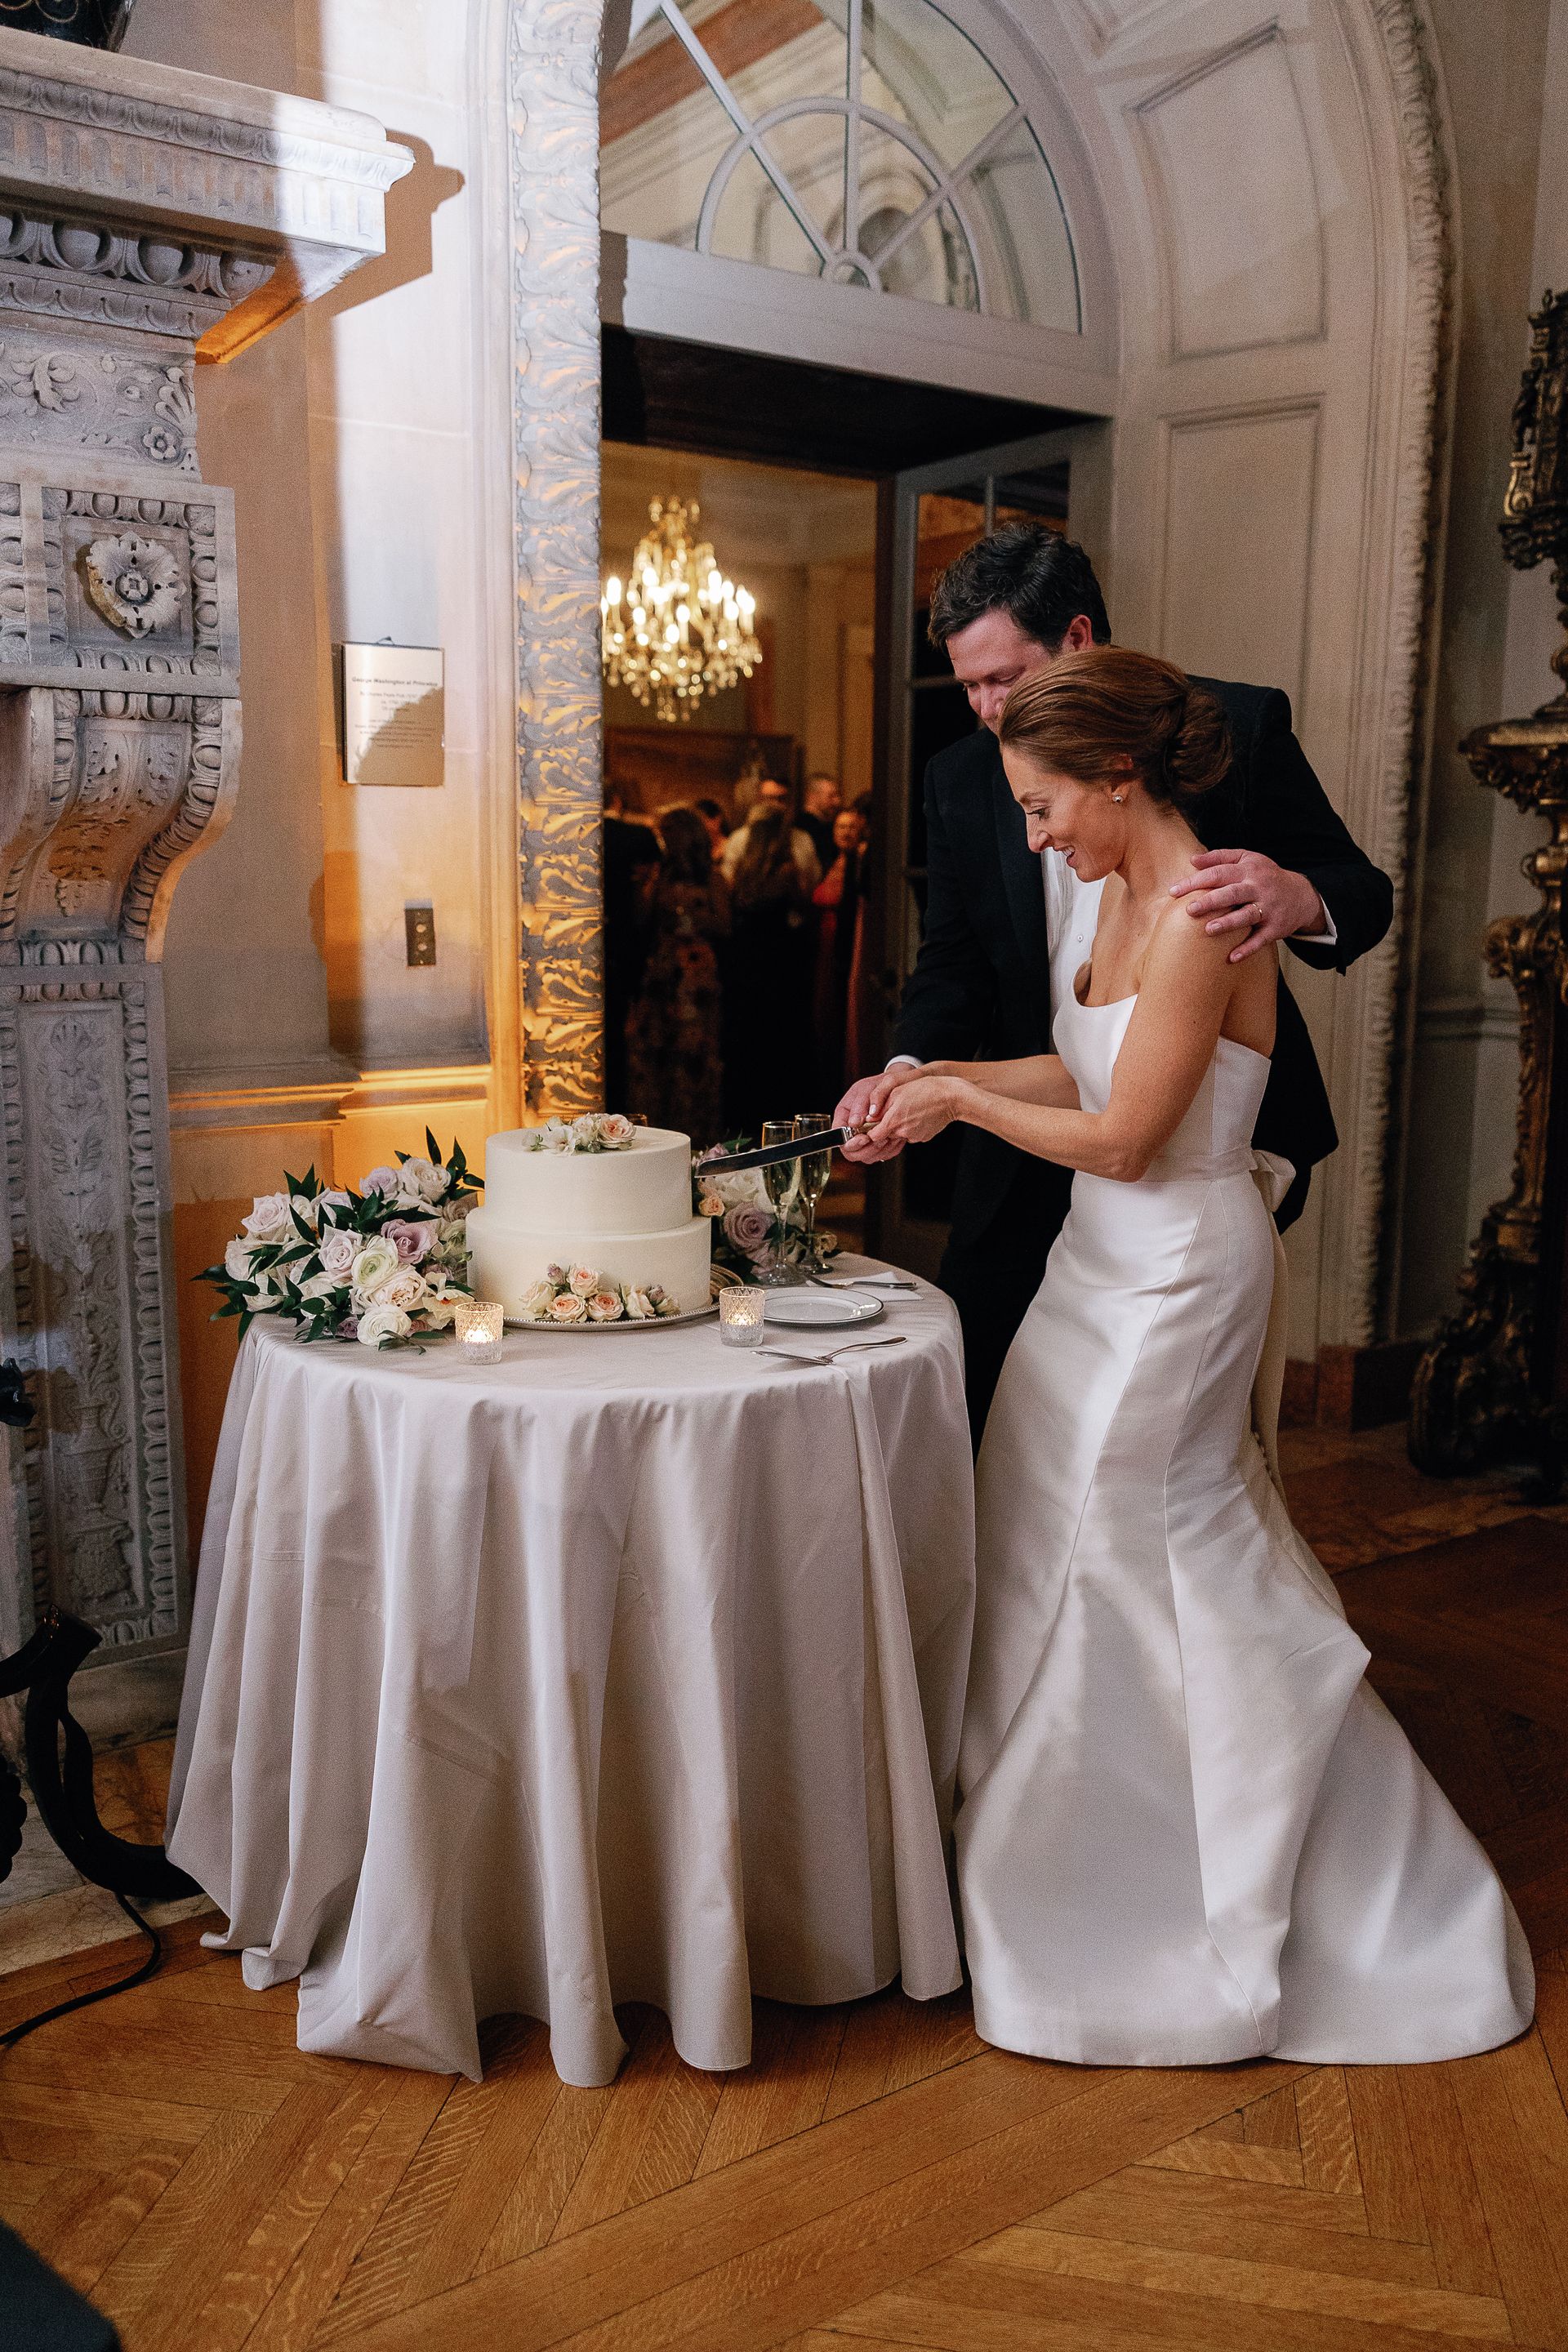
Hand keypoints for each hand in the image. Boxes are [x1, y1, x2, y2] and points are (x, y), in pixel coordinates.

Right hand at [835, 1065, 920, 1162]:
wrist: (894, 1087)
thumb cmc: (877, 1085)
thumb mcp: (866, 1089)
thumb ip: (859, 1105)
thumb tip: (854, 1123)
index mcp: (843, 1117)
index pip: (839, 1138)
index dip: (851, 1143)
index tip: (865, 1138)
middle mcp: (851, 1131)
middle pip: (851, 1153)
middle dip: (866, 1150)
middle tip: (880, 1139)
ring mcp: (865, 1139)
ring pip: (867, 1157)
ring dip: (879, 1151)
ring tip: (890, 1136)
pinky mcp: (878, 1143)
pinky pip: (882, 1155)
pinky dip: (890, 1150)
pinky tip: (896, 1138)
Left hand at [867, 1076, 957, 1149]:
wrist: (950, 1097)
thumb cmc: (923, 1089)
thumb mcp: (897, 1092)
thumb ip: (880, 1107)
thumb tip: (869, 1118)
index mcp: (893, 1121)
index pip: (873, 1136)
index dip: (871, 1130)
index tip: (873, 1123)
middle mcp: (903, 1132)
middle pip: (887, 1135)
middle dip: (887, 1126)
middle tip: (895, 1111)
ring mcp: (915, 1136)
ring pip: (900, 1134)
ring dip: (901, 1126)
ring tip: (910, 1110)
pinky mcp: (924, 1137)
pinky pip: (913, 1134)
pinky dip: (913, 1127)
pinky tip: (919, 1115)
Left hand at [1169, 850, 1323, 962]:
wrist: (1301, 895)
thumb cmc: (1265, 876)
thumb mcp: (1247, 859)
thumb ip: (1220, 857)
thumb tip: (1192, 860)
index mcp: (1247, 870)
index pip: (1218, 873)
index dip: (1196, 881)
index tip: (1174, 891)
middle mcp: (1258, 888)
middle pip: (1232, 893)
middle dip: (1210, 901)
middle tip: (1189, 909)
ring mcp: (1268, 908)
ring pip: (1247, 916)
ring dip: (1228, 924)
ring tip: (1208, 930)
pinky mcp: (1276, 927)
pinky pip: (1261, 939)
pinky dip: (1247, 949)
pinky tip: (1231, 958)